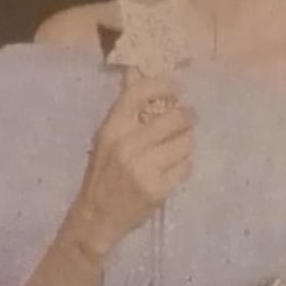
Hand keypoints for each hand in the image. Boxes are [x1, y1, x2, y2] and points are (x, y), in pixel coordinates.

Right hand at [73, 76, 193, 256]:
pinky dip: (183, 166)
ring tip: (179, 146)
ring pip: (185, 143)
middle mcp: (127, 145)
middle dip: (188, 116)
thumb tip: (136, 68)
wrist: (96, 217)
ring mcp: (143, 168)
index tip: (177, 88)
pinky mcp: (158, 189)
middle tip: (189, 117)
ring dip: (187, 142)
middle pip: (174, 118)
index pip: (139, 93)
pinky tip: (173, 169)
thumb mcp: (107, 137)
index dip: (163, 85)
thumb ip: (126, 108)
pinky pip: (185, 167)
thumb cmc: (103, 172)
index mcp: (113, 128)